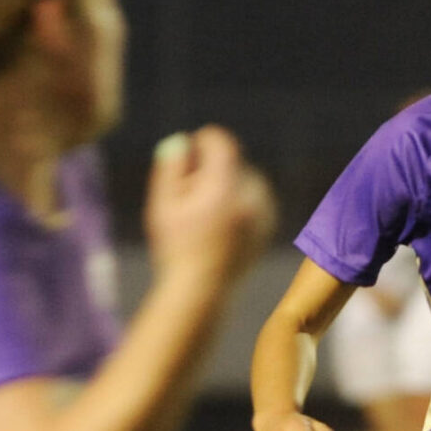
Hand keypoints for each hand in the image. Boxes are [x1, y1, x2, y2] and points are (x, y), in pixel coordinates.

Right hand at [144, 127, 274, 290]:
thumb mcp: (163, 205)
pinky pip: (255, 198)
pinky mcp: (266, 226)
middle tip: (191, 191)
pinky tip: (220, 221)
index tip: (190, 151)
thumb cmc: (175, 248)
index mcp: (223, 189)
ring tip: (205, 210)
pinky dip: (240, 200)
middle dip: (212, 168)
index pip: (221, 143)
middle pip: (233, 162)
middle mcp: (249, 198)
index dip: (203, 140)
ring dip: (227, 184)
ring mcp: (262, 213)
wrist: (201, 291)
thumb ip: (171, 168)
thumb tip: (182, 141)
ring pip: (246, 179)